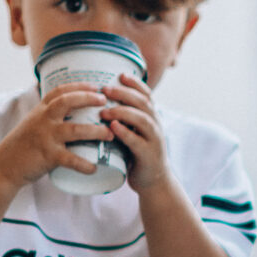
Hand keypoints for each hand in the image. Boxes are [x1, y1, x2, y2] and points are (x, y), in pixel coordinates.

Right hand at [0, 82, 111, 187]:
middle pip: (67, 102)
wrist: (3, 166)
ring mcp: (46, 137)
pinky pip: (71, 159)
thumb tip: (70, 110)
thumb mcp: (32, 123)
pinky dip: (84, 164)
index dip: (79, 86)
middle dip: (88, 99)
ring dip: (96, 132)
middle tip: (105, 102)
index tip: (96, 86)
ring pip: (75, 130)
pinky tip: (95, 167)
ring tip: (110, 134)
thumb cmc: (21, 146)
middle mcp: (43, 120)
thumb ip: (48, 116)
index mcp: (40, 111)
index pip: (59, 91)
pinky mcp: (48, 156)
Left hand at [96, 75, 171, 194]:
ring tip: (105, 110)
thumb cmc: (137, 154)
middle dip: (124, 93)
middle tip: (106, 89)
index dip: (135, 83)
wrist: (153, 182)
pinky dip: (125, 133)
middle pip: (143, 103)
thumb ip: (124, 118)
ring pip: (142, 119)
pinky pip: (137, 141)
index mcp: (151, 117)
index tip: (120, 75)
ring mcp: (154, 140)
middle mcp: (155, 125)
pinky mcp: (148, 155)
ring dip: (123, 112)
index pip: (146, 94)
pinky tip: (113, 128)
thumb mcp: (134, 132)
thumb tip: (101, 101)